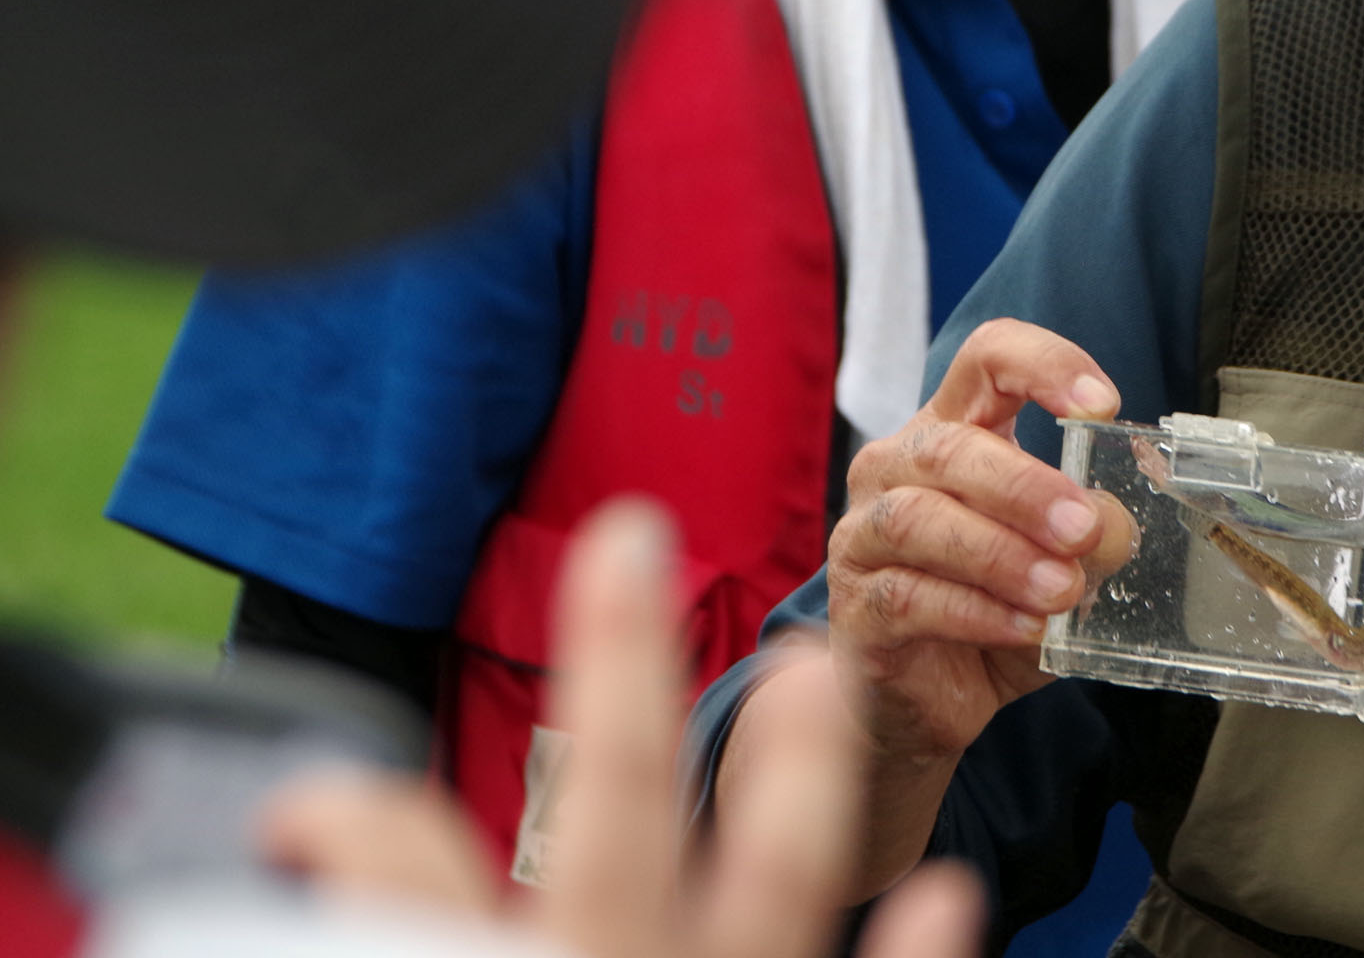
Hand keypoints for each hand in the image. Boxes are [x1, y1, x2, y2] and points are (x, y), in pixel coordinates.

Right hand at [259, 499, 982, 957]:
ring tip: (815, 673)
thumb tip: (310, 842)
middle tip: (629, 547)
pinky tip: (948, 896)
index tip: (317, 784)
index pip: (407, 874)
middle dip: (622, 687)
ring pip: (764, 894)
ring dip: (794, 782)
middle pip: (608, 833)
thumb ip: (388, 922)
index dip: (361, 812)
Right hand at [824, 318, 1132, 767]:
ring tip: (1060, 590)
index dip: (1044, 365)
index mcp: (956, 430)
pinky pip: (906, 596)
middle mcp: (898, 467)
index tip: (1102, 405)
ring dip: (1000, 553)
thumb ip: (1090, 542)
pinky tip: (1026, 628)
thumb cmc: (999, 610)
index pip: (987, 358)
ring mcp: (864, 533)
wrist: (934, 700)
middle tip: (1085, 528)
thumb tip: (1115, 525)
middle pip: (948, 444)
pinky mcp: (853, 605)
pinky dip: (974, 611)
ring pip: (917, 519)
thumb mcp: (1063, 568)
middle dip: (1024, 485)